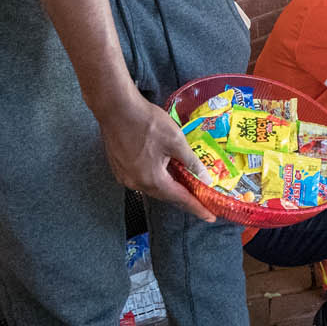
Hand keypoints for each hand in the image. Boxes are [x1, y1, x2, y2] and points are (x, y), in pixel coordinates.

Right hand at [98, 94, 215, 222]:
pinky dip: (157, 179)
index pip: (179, 198)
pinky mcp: (119, 167)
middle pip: (165, 195)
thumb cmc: (148, 123)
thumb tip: (205, 179)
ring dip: (170, 188)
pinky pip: (142, 178)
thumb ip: (191, 162)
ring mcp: (124, 176)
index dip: (196, 207)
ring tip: (187, 187)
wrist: (116, 108)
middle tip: (201, 202)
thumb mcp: (176, 141)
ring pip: (153, 187)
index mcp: (152, 180)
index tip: (210, 217)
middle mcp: (136, 183)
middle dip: (184, 198)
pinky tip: (166, 172)